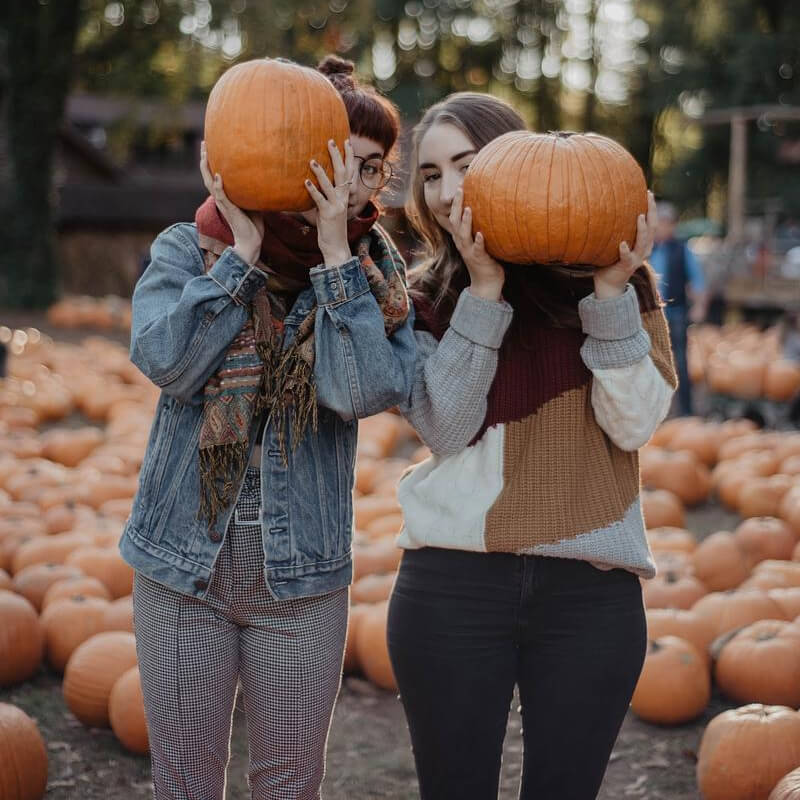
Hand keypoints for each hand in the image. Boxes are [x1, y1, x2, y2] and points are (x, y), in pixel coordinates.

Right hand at [200, 141, 263, 265]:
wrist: (251, 241)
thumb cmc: (253, 223)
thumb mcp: (253, 202)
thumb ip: (252, 190)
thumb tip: (261, 176)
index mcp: (225, 196)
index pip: (214, 175)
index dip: (211, 161)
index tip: (210, 145)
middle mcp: (221, 198)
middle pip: (207, 175)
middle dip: (204, 159)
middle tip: (203, 143)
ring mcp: (224, 204)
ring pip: (210, 183)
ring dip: (206, 169)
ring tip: (204, 155)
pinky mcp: (229, 210)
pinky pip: (221, 196)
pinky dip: (219, 186)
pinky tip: (218, 176)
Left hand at [305, 139, 352, 266]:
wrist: (337, 248)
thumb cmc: (331, 229)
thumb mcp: (329, 210)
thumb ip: (324, 197)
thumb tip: (312, 184)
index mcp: (344, 196)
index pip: (349, 172)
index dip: (349, 157)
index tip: (346, 141)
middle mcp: (343, 199)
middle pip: (342, 173)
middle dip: (337, 156)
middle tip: (330, 141)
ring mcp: (337, 206)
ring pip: (330, 185)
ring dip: (321, 172)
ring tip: (312, 160)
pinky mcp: (328, 215)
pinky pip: (320, 200)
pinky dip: (313, 190)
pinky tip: (305, 181)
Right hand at [450, 189, 504, 300]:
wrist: (486, 284)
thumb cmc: (486, 261)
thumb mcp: (481, 242)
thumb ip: (482, 228)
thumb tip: (494, 210)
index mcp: (461, 238)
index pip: (454, 217)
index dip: (455, 202)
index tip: (460, 186)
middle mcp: (462, 243)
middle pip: (454, 222)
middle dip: (456, 206)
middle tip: (460, 190)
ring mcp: (469, 252)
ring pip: (463, 235)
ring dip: (465, 222)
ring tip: (469, 209)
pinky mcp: (478, 260)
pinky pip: (477, 249)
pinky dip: (478, 241)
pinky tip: (481, 234)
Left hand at [593, 191, 655, 298]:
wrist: (609, 283)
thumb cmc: (611, 259)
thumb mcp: (617, 242)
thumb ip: (618, 229)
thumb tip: (605, 207)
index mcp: (644, 243)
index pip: (652, 222)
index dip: (652, 208)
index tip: (648, 192)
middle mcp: (644, 250)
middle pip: (652, 228)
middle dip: (652, 211)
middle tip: (648, 196)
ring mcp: (636, 259)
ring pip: (643, 242)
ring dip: (642, 229)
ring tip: (639, 216)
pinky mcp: (626, 266)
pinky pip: (627, 258)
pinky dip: (625, 250)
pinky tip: (622, 244)